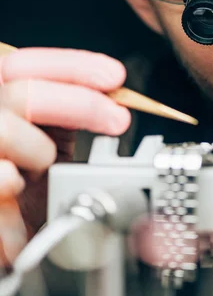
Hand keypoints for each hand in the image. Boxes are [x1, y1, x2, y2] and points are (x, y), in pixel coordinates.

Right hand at [0, 47, 130, 247]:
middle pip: (23, 91)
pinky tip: (21, 185)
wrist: (10, 231)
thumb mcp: (49, 135)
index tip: (114, 77)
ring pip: (6, 131)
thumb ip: (66, 109)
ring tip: (44, 170)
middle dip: (81, 103)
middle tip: (118, 120)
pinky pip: (0, 178)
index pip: (24, 64)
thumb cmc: (28, 182)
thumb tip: (109, 90)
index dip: (73, 66)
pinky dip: (15, 181)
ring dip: (41, 151)